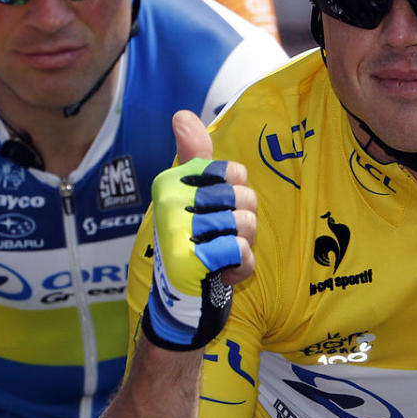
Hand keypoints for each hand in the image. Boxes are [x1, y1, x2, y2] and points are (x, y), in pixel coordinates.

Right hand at [142, 111, 255, 350]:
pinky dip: (240, 269)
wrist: (180, 303)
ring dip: (242, 248)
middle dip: (244, 225)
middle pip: (245, 199)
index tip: (217, 212)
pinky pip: (242, 254)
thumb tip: (181, 114)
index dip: (238, 195)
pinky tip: (221, 274)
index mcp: (172, 182)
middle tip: (220, 240)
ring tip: (220, 256)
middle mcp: (170, 202)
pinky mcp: (190, 261)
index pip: (236, 172)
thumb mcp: (192, 198)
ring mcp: (178, 231)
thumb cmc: (192, 245)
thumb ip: (193, 158)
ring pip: (246, 226)